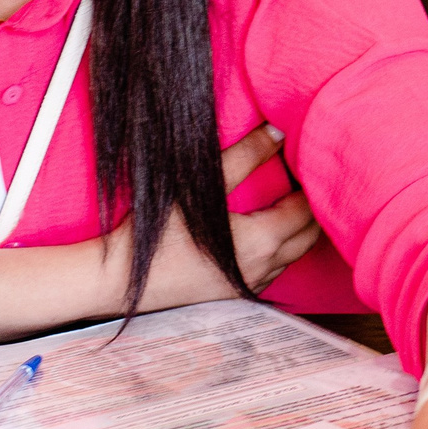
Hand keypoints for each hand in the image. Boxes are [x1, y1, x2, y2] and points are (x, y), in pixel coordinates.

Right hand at [122, 126, 323, 311]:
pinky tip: (262, 230)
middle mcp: (264, 270)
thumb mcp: (200, 187)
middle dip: (313, 207)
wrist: (115, 283)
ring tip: (287, 198)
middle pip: (309, 235)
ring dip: (296, 230)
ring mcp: (250, 288)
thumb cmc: (155, 234)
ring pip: (292, 255)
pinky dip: (279, 248)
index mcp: (263, 243)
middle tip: (304, 178)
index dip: (311, 183)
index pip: (309, 209)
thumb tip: (278, 131)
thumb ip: (243, 157)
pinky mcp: (235, 297)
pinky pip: (272, 270)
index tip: (307, 162)